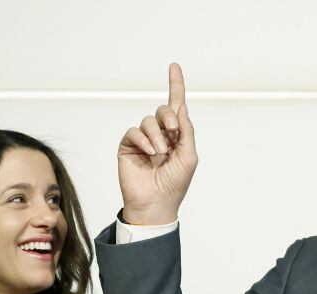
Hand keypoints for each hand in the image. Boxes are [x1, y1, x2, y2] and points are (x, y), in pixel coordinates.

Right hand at [117, 63, 197, 224]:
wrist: (156, 203)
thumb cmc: (175, 184)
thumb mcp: (189, 156)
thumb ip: (186, 131)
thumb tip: (182, 108)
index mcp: (177, 137)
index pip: (176, 107)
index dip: (176, 86)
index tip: (174, 66)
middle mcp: (160, 135)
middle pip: (163, 110)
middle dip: (169, 118)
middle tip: (173, 134)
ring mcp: (143, 140)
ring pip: (148, 120)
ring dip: (157, 135)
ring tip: (160, 153)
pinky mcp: (128, 146)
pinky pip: (134, 132)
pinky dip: (143, 140)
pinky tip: (149, 153)